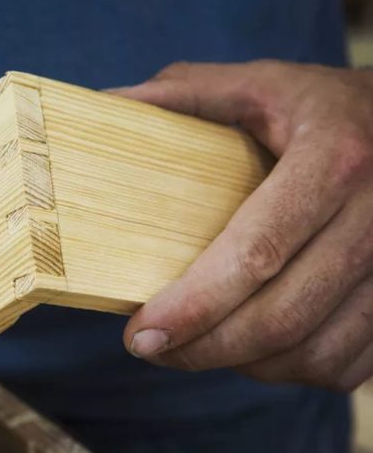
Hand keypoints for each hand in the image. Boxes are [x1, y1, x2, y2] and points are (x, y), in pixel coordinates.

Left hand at [112, 61, 372, 390]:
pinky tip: (255, 348)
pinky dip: (293, 370)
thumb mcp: (262, 83)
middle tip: (152, 349)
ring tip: (197, 346)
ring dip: (245, 364)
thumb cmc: (326, 106)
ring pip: (315, 352)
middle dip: (205, 348)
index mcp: (334, 160)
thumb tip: (105, 106)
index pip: (257, 253)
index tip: (142, 333)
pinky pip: (348, 364)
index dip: (194, 305)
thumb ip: (185, 93)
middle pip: (282, 316)